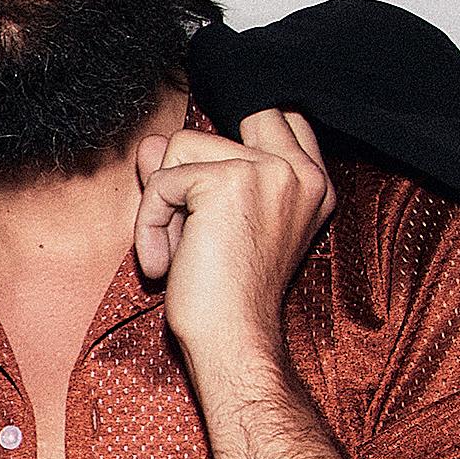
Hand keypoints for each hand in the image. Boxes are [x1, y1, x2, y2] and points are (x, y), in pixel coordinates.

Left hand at [133, 109, 334, 373]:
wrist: (234, 341)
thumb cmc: (225, 295)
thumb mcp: (209, 222)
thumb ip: (190, 172)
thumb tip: (151, 141)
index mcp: (311, 182)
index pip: (273, 117)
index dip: (227, 142)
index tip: (205, 185)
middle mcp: (299, 171)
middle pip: (223, 119)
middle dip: (187, 165)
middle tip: (186, 220)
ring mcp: (269, 171)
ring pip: (180, 147)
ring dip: (163, 202)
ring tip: (181, 250)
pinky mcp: (229, 181)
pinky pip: (160, 181)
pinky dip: (148, 224)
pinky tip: (162, 265)